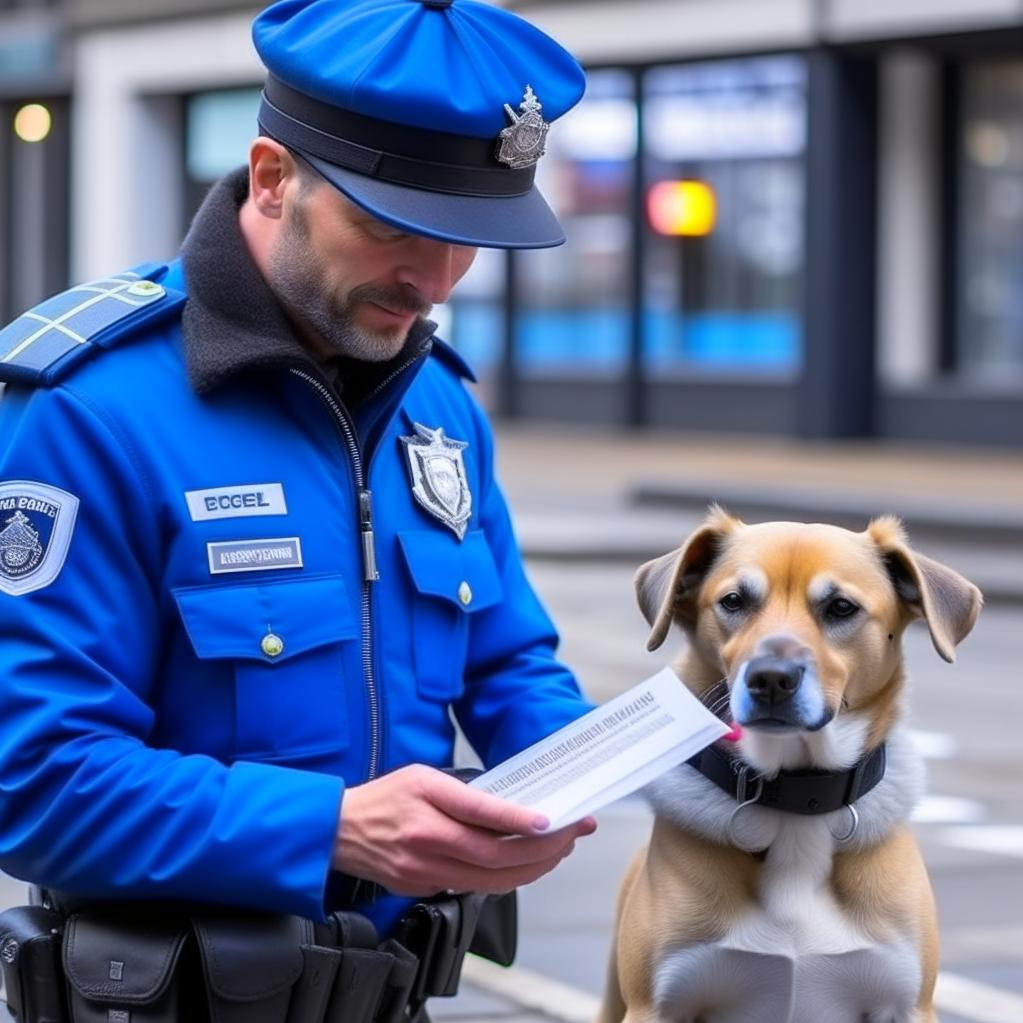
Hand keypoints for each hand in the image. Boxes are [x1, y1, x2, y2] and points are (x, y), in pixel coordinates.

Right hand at [333, 764, 596, 895]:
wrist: (338, 831)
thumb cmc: (385, 796)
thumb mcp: (423, 777)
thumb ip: (463, 793)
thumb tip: (510, 809)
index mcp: (428, 806)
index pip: (482, 815)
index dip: (519, 820)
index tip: (550, 821)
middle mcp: (428, 843)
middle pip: (497, 858)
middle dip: (544, 849)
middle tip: (572, 833)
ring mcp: (426, 872)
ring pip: (492, 881)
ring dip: (533, 868)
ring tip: (558, 850)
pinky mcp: (424, 889)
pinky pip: (475, 888)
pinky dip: (505, 878)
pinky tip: (524, 864)